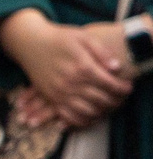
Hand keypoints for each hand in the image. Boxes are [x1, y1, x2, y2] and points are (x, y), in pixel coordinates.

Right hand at [0, 9, 133, 128]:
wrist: (31, 43)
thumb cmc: (60, 38)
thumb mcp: (84, 37)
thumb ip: (102, 52)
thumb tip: (116, 68)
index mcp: (81, 66)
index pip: (109, 83)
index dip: (122, 88)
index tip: (128, 87)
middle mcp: (70, 82)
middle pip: (100, 99)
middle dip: (115, 101)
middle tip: (121, 99)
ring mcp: (59, 92)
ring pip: (86, 111)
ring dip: (101, 112)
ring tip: (108, 107)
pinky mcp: (50, 98)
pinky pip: (67, 116)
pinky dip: (81, 120)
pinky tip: (89, 116)